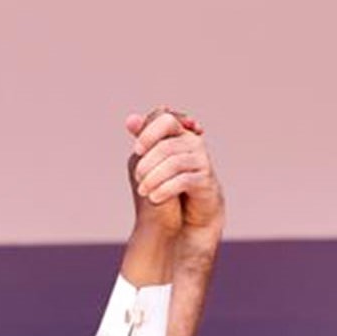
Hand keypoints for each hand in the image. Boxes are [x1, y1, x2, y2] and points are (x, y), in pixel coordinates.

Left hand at [125, 107, 222, 240]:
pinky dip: (165, 189)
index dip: (148, 133)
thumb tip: (130, 118)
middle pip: (166, 145)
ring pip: (174, 162)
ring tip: (144, 191)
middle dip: (147, 163)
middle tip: (138, 177)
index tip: (137, 150)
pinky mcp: (206, 180)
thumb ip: (143, 140)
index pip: (165, 118)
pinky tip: (154, 197)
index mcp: (176, 134)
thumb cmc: (164, 184)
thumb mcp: (148, 160)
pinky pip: (184, 180)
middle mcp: (192, 143)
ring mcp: (201, 160)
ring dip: (153, 178)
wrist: (183, 217)